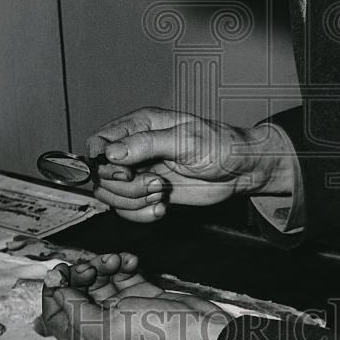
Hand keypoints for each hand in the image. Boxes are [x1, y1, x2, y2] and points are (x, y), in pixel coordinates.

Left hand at [40, 251, 228, 339]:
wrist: (200, 329)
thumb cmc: (156, 333)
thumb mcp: (107, 327)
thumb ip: (76, 311)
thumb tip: (55, 291)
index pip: (58, 318)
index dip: (54, 294)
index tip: (59, 273)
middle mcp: (105, 326)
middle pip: (78, 295)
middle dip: (82, 274)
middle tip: (92, 266)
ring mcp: (124, 309)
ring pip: (100, 281)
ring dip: (104, 264)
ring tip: (116, 260)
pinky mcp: (141, 294)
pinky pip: (122, 274)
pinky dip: (123, 264)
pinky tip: (132, 260)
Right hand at [86, 107, 296, 222]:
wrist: (240, 171)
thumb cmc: (220, 145)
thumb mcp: (185, 141)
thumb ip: (146, 144)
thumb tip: (111, 152)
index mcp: (140, 124)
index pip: (98, 140)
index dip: (103, 161)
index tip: (127, 172)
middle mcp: (134, 148)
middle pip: (101, 172)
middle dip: (124, 186)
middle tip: (155, 184)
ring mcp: (140, 171)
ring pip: (111, 194)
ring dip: (133, 201)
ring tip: (160, 194)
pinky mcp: (147, 192)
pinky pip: (126, 210)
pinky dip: (140, 214)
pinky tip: (161, 208)